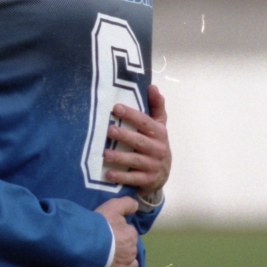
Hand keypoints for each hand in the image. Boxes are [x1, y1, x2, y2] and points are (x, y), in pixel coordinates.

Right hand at [93, 196, 140, 266]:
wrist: (88, 244)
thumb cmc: (100, 225)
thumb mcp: (113, 207)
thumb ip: (127, 204)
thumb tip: (136, 206)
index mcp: (131, 235)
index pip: (129, 233)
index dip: (121, 232)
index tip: (111, 232)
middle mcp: (131, 251)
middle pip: (130, 249)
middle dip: (124, 247)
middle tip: (111, 246)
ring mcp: (125, 265)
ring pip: (131, 264)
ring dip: (127, 263)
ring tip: (119, 263)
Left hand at [103, 84, 168, 199]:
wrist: (162, 175)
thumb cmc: (155, 145)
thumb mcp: (159, 126)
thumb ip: (156, 107)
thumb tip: (152, 86)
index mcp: (160, 133)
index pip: (146, 122)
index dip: (132, 114)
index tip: (115, 107)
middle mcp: (158, 149)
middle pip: (140, 141)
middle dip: (124, 135)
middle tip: (108, 130)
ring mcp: (153, 166)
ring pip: (135, 161)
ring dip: (120, 157)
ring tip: (104, 154)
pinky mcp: (148, 180)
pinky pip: (134, 179)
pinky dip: (121, 177)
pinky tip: (108, 174)